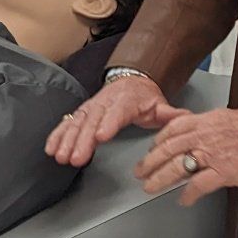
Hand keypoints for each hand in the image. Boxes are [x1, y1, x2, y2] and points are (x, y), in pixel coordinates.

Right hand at [44, 74, 192, 167]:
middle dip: (82, 140)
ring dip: (67, 140)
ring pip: (77, 123)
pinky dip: (58, 134)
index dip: (108, 123)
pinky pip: (67, 122)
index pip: (116, 112)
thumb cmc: (143, 97)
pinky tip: (51, 147)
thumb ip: (170, 114)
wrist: (131, 80)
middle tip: (76, 157)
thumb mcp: (159, 104)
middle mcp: (105, 102)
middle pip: (92, 121)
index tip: (101, 136)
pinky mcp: (82, 112)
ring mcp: (91, 107)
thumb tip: (186, 117)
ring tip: (61, 156)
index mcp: (125, 100)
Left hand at [134, 107, 237, 206]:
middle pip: (168, 149)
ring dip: (160, 179)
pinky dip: (188, 194)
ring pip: (177, 167)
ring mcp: (213, 155)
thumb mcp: (237, 114)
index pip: (174, 128)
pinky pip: (199, 185)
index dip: (159, 140)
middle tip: (140, 171)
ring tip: (151, 187)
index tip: (153, 148)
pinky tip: (183, 200)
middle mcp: (205, 136)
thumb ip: (220, 122)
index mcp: (208, 121)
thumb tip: (216, 126)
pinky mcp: (223, 172)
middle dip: (150, 162)